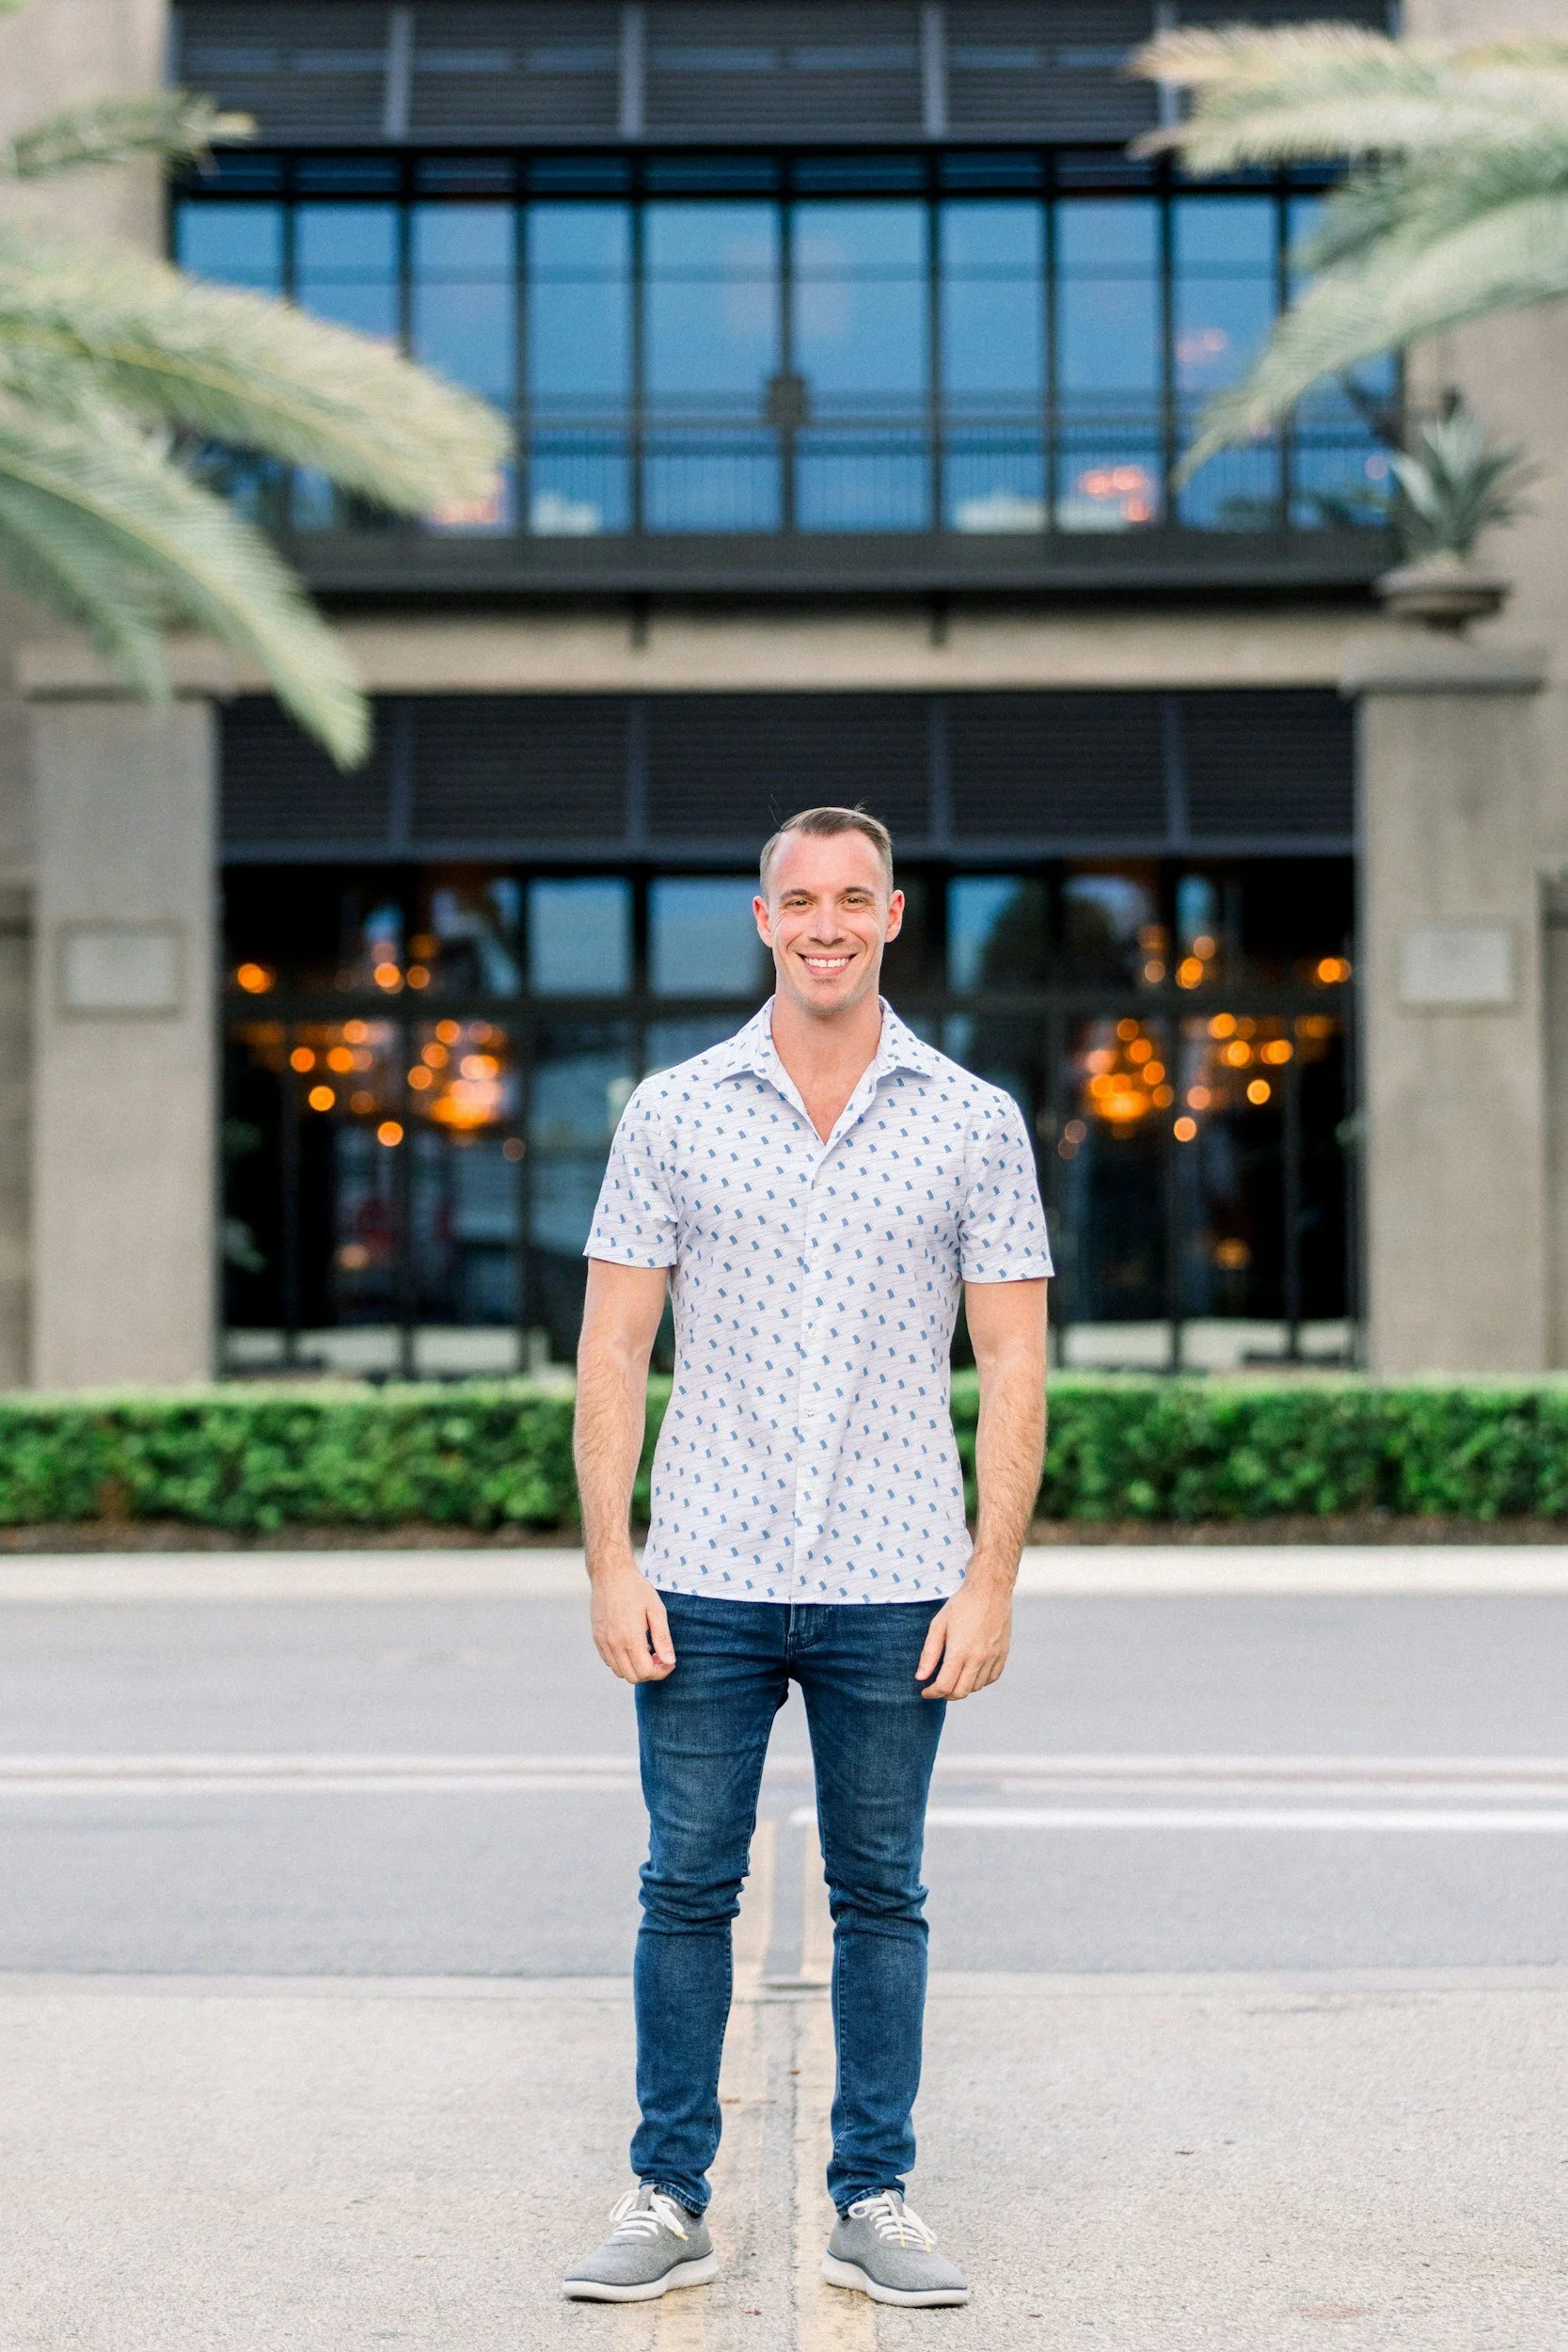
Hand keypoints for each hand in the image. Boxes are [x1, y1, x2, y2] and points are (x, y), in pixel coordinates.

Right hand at [589, 1558, 675, 1683]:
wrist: (610, 1574)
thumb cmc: (636, 1589)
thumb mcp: (656, 1610)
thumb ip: (663, 1639)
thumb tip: (670, 1661)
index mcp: (630, 1638)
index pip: (646, 1672)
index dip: (661, 1671)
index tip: (669, 1661)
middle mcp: (614, 1644)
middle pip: (633, 1677)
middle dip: (649, 1672)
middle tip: (659, 1657)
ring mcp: (603, 1642)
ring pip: (620, 1672)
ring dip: (635, 1668)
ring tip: (646, 1650)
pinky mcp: (597, 1638)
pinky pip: (609, 1661)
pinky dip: (622, 1661)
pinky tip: (632, 1645)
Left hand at [916, 1570, 1012, 1700]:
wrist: (990, 1589)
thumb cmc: (961, 1604)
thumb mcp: (938, 1625)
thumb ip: (929, 1653)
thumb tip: (920, 1677)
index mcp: (960, 1651)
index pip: (945, 1686)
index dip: (932, 1693)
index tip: (925, 1691)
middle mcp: (979, 1658)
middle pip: (961, 1692)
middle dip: (946, 1694)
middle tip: (937, 1687)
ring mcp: (993, 1657)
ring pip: (976, 1687)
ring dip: (962, 1687)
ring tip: (953, 1676)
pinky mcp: (1003, 1654)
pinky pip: (991, 1678)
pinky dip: (980, 1681)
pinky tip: (971, 1672)